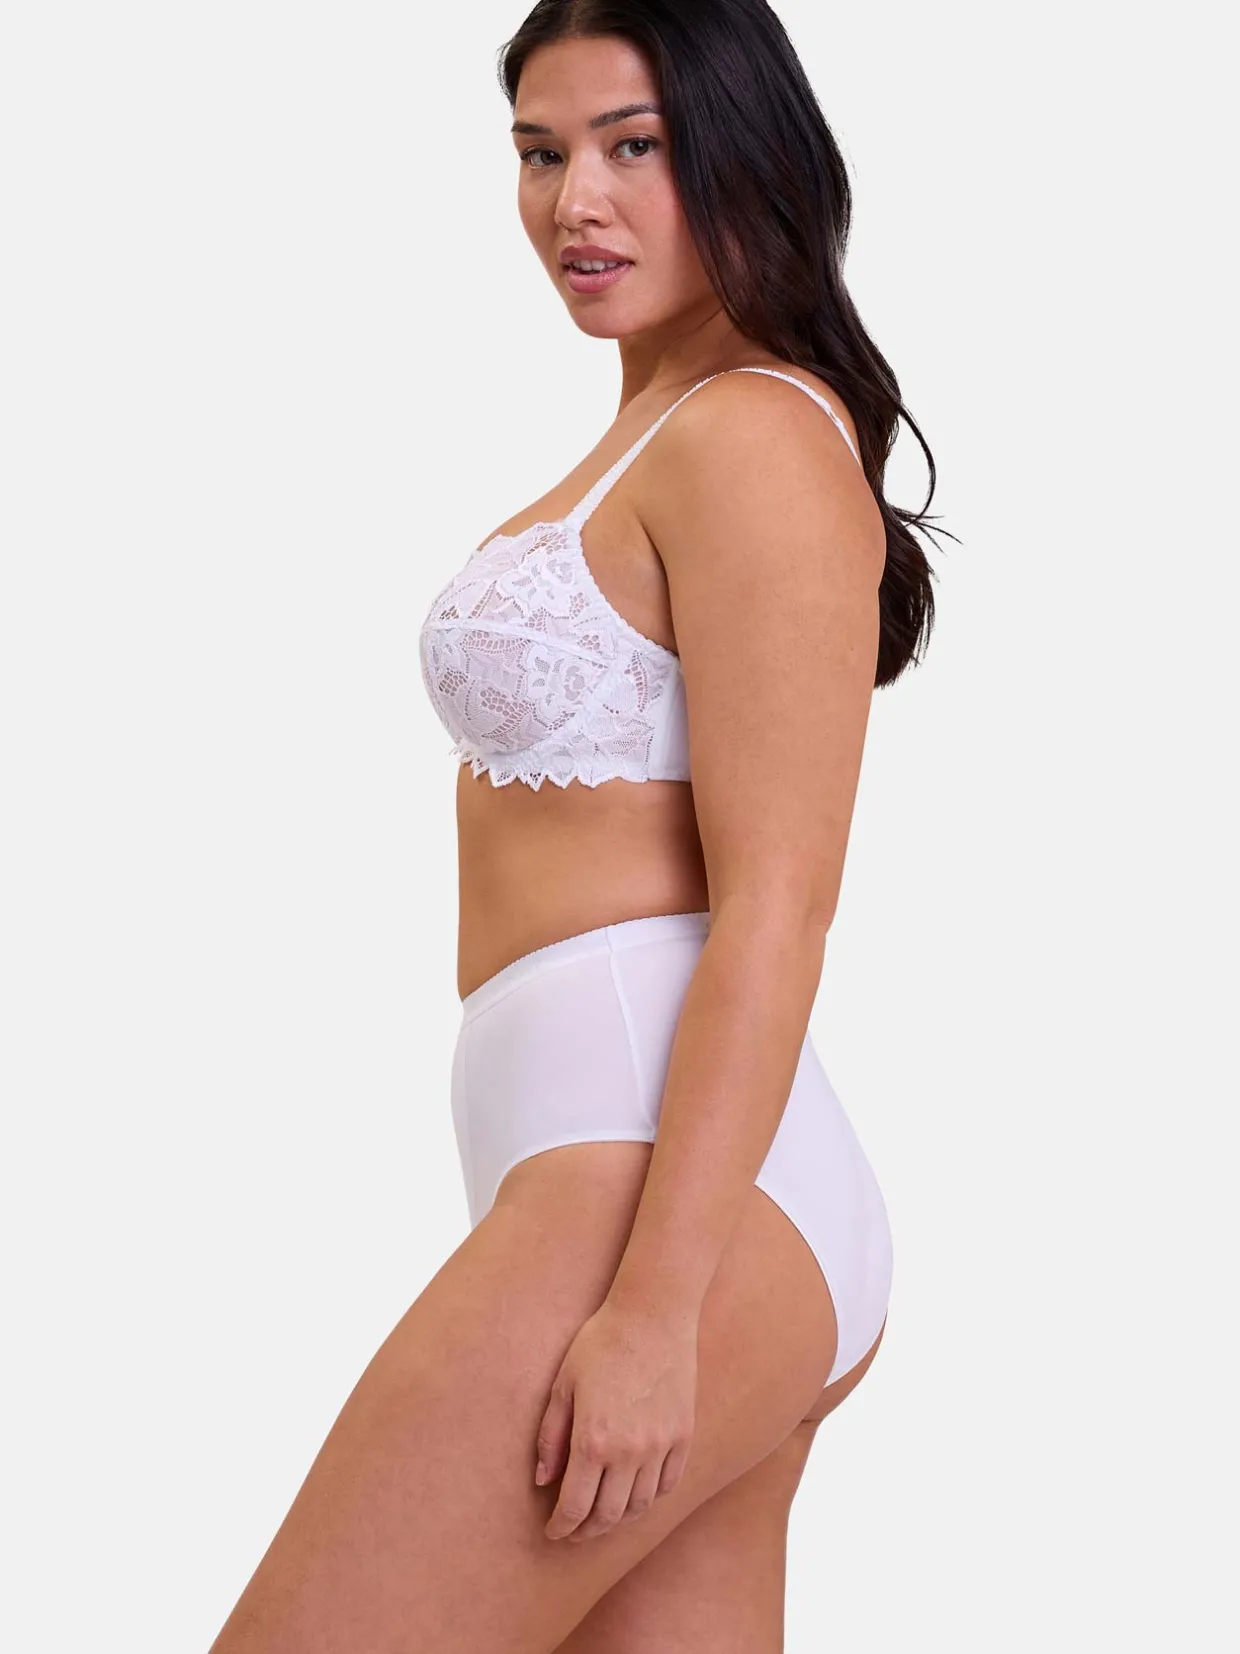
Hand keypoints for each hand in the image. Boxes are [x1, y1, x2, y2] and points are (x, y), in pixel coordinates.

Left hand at [535, 1297, 697, 1542]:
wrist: (653, 1314)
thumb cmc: (601, 1342)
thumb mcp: (563, 1384)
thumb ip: (551, 1436)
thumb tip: (542, 1480)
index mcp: (593, 1440)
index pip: (575, 1506)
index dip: (561, 1527)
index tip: (552, 1532)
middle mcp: (629, 1452)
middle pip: (608, 1515)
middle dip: (587, 1531)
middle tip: (574, 1531)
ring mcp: (661, 1446)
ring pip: (640, 1506)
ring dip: (619, 1519)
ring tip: (604, 1516)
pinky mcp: (683, 1435)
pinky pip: (668, 1484)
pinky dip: (650, 1497)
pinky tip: (636, 1493)